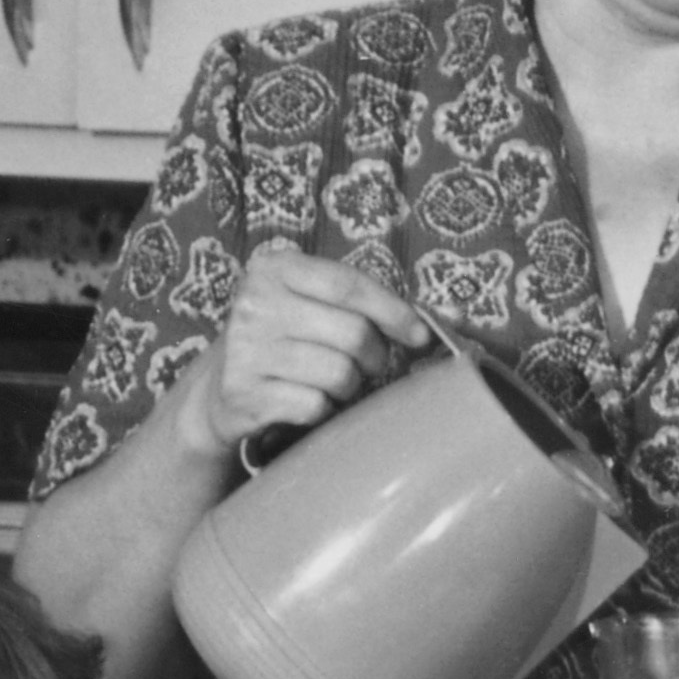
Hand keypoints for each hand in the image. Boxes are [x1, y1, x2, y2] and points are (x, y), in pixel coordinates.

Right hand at [173, 241, 430, 464]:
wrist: (218, 389)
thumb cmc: (286, 340)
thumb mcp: (315, 306)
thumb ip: (372, 304)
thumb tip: (459, 320)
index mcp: (275, 268)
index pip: (351, 286)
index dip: (394, 312)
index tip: (418, 336)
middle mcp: (255, 302)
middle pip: (353, 333)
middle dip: (372, 357)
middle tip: (364, 366)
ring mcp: (246, 348)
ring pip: (339, 373)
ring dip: (348, 387)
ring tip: (332, 383)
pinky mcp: (244, 392)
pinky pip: (315, 405)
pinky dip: (323, 410)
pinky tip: (306, 402)